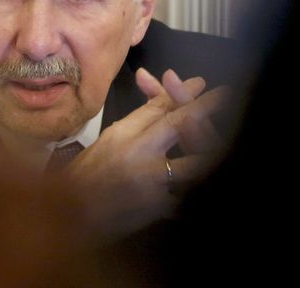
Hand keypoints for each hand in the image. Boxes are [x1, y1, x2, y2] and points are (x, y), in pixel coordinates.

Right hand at [61, 68, 229, 239]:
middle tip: (226, 108)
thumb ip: (149, 113)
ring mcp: (154, 189)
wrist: (73, 212)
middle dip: (206, 127)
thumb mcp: (117, 134)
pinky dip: (190, 186)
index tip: (219, 91)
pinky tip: (199, 176)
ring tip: (214, 146)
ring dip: (204, 156)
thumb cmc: (93, 167)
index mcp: (133, 139)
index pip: (172, 116)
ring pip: (192, 168)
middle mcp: (145, 162)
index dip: (198, 103)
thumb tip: (176, 87)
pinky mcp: (158, 211)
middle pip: (187, 139)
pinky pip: (183, 196)